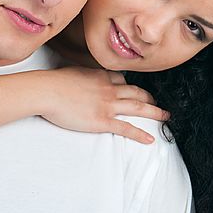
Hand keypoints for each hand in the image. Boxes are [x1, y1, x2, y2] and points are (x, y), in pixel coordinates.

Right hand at [40, 66, 168, 143]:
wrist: (47, 91)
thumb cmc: (53, 83)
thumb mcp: (72, 73)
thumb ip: (82, 77)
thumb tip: (81, 80)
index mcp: (100, 77)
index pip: (122, 79)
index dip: (131, 85)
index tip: (136, 89)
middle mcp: (108, 89)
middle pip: (135, 92)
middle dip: (149, 97)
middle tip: (157, 101)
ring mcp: (107, 105)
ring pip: (137, 107)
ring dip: (154, 112)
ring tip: (165, 116)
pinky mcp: (102, 121)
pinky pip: (126, 128)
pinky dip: (140, 134)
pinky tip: (149, 139)